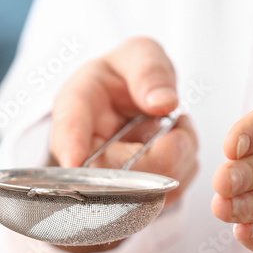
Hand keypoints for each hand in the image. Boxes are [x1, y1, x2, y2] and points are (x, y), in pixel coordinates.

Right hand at [50, 36, 198, 209]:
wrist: (132, 104)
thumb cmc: (128, 77)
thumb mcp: (139, 55)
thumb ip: (149, 71)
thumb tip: (163, 103)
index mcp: (76, 105)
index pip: (68, 126)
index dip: (70, 145)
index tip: (73, 160)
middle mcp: (82, 150)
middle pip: (113, 173)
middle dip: (158, 154)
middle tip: (178, 125)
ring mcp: (103, 179)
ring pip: (146, 190)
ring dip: (177, 159)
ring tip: (172, 129)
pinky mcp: (130, 197)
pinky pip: (167, 196)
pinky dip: (183, 170)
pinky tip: (175, 149)